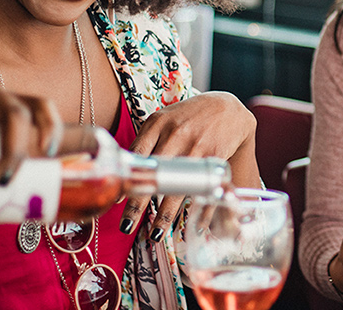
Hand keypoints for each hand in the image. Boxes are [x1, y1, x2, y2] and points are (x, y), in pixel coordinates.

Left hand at [122, 91, 257, 239]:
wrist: (227, 108)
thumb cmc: (188, 117)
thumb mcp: (163, 120)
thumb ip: (145, 141)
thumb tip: (124, 172)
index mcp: (157, 123)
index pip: (136, 156)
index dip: (126, 181)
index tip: (115, 201)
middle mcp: (175, 133)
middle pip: (153, 176)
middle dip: (138, 205)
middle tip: (126, 226)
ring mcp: (196, 146)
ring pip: (177, 187)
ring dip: (164, 215)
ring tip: (154, 234)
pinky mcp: (214, 157)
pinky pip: (202, 189)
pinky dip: (198, 210)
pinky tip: (192, 226)